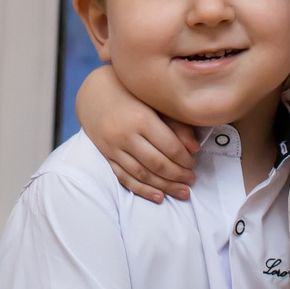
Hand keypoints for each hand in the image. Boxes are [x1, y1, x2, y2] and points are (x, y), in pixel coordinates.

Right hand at [76, 64, 197, 201]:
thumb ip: (176, 124)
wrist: (94, 91)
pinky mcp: (106, 155)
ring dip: (164, 186)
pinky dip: (142, 190)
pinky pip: (124, 178)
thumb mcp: (154, 102)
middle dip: (178, 175)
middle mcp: (126, 135)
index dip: (185, 160)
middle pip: (157, 163)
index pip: (169, 147)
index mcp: (141, 119)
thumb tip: (195, 148)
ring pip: (142, 174)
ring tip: (182, 192)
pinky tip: (158, 196)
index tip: (194, 164)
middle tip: (192, 180)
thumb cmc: (130, 93)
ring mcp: (113, 147)